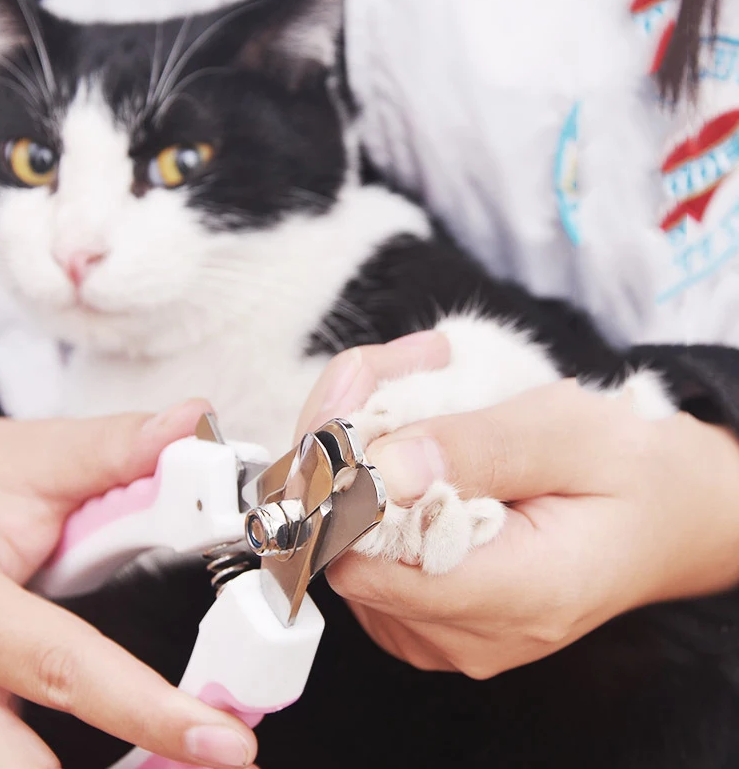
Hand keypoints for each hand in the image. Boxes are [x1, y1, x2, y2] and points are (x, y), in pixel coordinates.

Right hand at [0, 397, 257, 768]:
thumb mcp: (36, 457)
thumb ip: (117, 448)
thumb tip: (194, 425)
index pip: (64, 665)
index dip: (147, 711)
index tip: (224, 740)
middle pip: (7, 759)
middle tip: (215, 764)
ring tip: (174, 760)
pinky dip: (44, 760)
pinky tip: (120, 753)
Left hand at [297, 334, 738, 677]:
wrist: (671, 514)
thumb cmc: (635, 469)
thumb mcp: (573, 432)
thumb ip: (481, 449)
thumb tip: (383, 465)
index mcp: (519, 596)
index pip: (367, 565)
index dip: (344, 485)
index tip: (361, 412)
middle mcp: (472, 634)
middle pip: (346, 553)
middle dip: (349, 456)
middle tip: (384, 380)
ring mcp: (449, 632)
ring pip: (349, 552)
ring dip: (360, 469)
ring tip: (407, 406)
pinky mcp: (436, 615)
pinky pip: (372, 559)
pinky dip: (374, 497)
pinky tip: (410, 452)